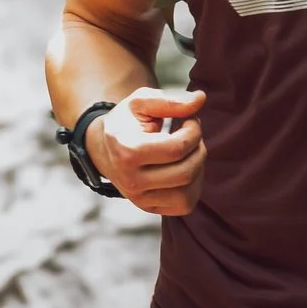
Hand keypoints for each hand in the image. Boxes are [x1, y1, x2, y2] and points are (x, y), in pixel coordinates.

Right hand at [87, 86, 207, 214]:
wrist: (105, 147)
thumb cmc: (127, 122)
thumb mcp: (141, 102)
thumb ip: (170, 100)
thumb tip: (201, 98)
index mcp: (127, 151)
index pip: (177, 149)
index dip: (193, 131)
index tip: (189, 119)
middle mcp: (131, 181)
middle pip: (186, 172)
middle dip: (198, 148)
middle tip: (191, 134)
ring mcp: (139, 199)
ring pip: (188, 193)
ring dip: (198, 168)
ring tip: (188, 151)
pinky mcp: (149, 208)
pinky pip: (185, 204)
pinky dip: (194, 186)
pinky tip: (185, 167)